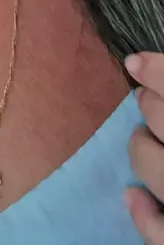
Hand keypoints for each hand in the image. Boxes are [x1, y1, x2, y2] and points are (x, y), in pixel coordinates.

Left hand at [126, 52, 163, 242]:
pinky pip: (159, 231)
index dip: (159, 71)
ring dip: (142, 149)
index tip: (134, 63)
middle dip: (152, 106)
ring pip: (154, 166)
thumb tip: (153, 81)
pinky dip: (143, 214)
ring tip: (141, 139)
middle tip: (142, 99)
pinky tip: (131, 197)